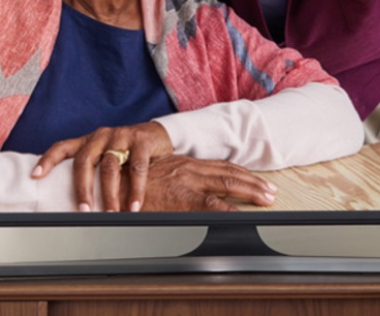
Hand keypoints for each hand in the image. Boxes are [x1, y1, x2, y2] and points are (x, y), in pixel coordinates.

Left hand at [33, 122, 173, 211]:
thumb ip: (90, 170)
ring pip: (110, 167)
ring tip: (111, 214)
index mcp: (88, 140)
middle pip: (85, 161)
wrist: (155, 134)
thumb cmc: (124, 151)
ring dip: (110, 194)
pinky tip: (134, 206)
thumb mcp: (104, 155)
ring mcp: (121, 136)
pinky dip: (136, 189)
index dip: (47, 160)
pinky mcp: (142, 141)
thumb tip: (68, 200)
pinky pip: (137, 167)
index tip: (35, 175)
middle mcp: (101, 136)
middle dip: (82, 188)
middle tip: (84, 211)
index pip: (62, 147)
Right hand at [137, 155, 276, 211]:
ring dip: (251, 191)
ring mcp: (187, 183)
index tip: (256, 180)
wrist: (108, 182)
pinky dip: (230, 211)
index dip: (241, 173)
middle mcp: (189, 169)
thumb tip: (182, 192)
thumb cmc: (127, 183)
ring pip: (228, 185)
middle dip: (253, 182)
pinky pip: (211, 206)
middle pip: (230, 174)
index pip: (220, 166)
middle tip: (271, 191)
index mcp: (183, 164)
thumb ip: (170, 181)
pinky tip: (243, 216)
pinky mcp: (180, 199)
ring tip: (267, 199)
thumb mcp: (154, 176)